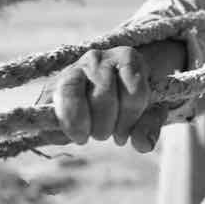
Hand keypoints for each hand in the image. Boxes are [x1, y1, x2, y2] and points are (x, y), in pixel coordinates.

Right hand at [48, 47, 167, 151]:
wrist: (97, 100)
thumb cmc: (125, 103)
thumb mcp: (143, 112)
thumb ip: (148, 126)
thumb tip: (144, 145)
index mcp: (128, 58)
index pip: (133, 90)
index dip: (130, 117)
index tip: (123, 134)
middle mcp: (100, 58)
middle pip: (104, 94)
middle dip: (105, 124)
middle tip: (104, 135)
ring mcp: (76, 67)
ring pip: (75, 94)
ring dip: (82, 123)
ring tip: (87, 136)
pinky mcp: (56, 82)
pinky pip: (58, 101)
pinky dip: (67, 122)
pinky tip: (74, 134)